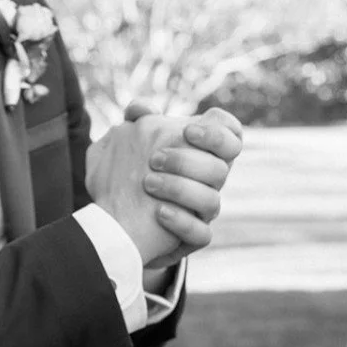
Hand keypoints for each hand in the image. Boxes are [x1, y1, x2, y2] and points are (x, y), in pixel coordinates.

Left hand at [136, 107, 244, 268]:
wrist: (114, 224)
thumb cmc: (125, 180)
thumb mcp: (124, 147)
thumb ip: (135, 124)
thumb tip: (142, 109)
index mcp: (201, 154)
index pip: (232, 135)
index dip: (219, 132)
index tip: (188, 132)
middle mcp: (209, 182)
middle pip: (223, 168)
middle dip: (189, 161)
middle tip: (154, 159)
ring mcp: (203, 211)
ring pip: (213, 202)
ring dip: (180, 189)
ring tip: (147, 184)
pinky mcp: (193, 238)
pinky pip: (203, 235)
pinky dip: (182, 222)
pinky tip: (158, 212)